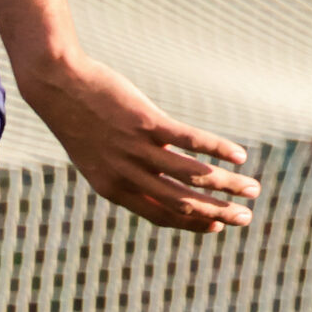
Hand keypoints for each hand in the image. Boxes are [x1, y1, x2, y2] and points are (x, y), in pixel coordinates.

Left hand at [18, 52, 259, 232]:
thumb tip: (158, 179)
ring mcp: (137, 150)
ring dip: (227, 184)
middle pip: (182, 202)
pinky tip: (240, 156)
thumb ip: (126, 171)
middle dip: (218, 212)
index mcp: (114, 188)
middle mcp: (127, 175)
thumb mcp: (98, 156)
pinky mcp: (147, 123)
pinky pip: (190, 141)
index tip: (218, 225)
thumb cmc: (79, 120)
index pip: (162, 215)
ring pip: (192, 175)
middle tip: (246, 218)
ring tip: (253, 188)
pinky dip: (219, 149)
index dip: (193, 223)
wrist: (58, 86)